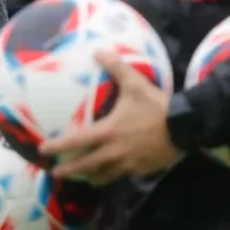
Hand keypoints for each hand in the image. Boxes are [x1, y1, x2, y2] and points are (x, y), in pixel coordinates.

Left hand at [39, 50, 182, 184]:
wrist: (186, 127)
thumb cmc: (157, 106)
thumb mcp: (135, 83)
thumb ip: (116, 67)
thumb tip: (98, 51)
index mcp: (108, 131)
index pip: (76, 141)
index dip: (58, 146)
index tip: (43, 150)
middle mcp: (114, 151)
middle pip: (86, 165)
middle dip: (69, 170)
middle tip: (55, 173)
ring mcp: (128, 163)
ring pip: (103, 175)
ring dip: (89, 176)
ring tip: (80, 178)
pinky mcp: (141, 169)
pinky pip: (121, 175)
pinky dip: (111, 175)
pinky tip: (108, 173)